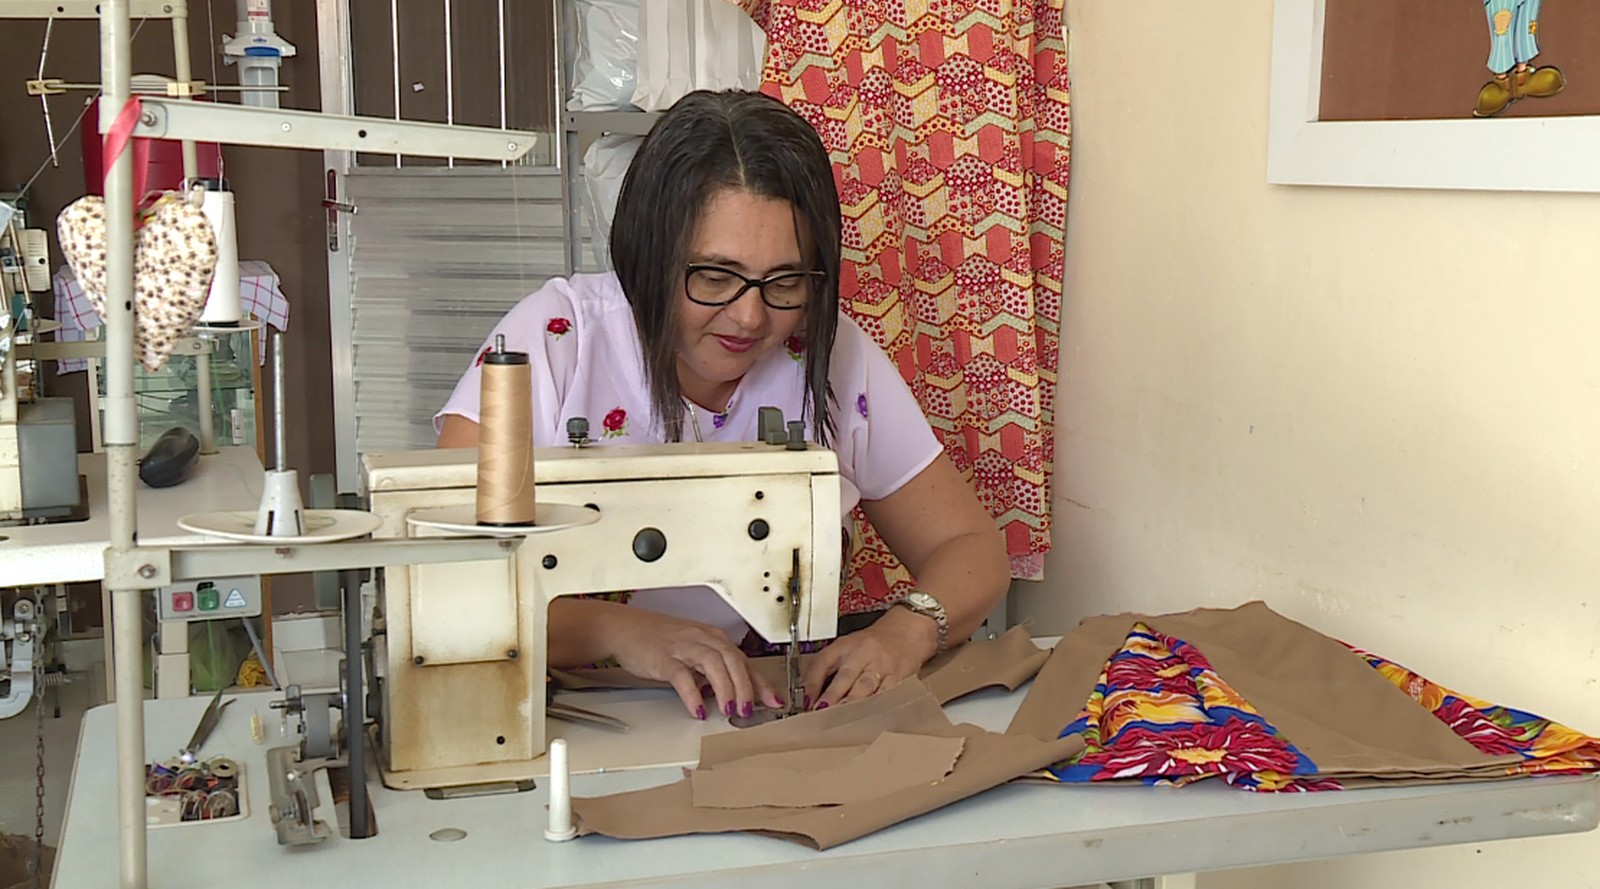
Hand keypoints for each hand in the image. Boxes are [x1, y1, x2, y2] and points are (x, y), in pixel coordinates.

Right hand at [600, 607, 782, 719]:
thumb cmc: (658, 640)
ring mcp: (682, 647)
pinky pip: (682, 676)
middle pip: (733, 660)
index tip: (774, 701)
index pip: (743, 660)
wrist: (624, 628)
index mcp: (712, 637)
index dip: (760, 682)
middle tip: (749, 711)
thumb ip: (711, 669)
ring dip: (726, 688)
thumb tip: (730, 692)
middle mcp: (702, 639)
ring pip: (714, 664)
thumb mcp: (692, 650)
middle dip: (746, 687)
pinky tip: (698, 709)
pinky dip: (693, 694)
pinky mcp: (663, 658)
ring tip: (730, 710)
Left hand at [802, 607, 938, 709]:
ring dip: (851, 705)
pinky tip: (867, 718)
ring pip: (865, 687)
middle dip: (832, 696)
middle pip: (845, 676)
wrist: (908, 632)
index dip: (812, 682)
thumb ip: (825, 668)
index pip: (823, 661)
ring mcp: (882, 665)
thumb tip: (806, 695)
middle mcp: (863, 653)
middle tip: (820, 713)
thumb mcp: (846, 648)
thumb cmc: (872, 645)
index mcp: (845, 645)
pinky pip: (886, 695)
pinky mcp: (899, 677)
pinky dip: (875, 707)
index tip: (805, 700)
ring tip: (839, 720)